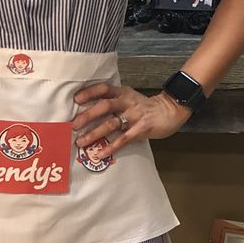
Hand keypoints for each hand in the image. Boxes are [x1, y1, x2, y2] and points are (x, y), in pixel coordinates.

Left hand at [72, 82, 190, 159]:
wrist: (169, 110)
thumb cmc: (144, 106)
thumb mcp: (128, 97)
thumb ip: (112, 101)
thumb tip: (88, 109)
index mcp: (122, 92)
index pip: (103, 89)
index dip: (89, 93)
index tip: (76, 99)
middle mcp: (126, 102)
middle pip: (104, 106)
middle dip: (87, 116)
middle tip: (74, 125)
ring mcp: (134, 116)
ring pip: (111, 124)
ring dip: (94, 134)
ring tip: (81, 142)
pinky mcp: (140, 129)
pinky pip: (123, 139)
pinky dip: (111, 147)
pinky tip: (100, 153)